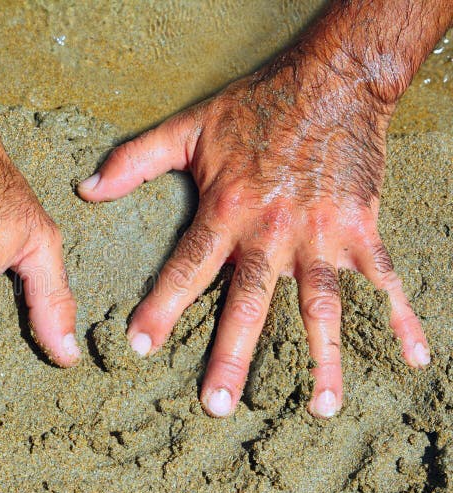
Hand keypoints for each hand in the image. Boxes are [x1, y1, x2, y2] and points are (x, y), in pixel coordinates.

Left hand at [78, 49, 428, 418]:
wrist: (330, 81)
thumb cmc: (255, 107)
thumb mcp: (187, 129)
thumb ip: (133, 162)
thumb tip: (85, 190)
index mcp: (226, 210)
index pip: (186, 268)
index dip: (161, 307)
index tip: (140, 347)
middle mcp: (271, 230)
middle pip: (249, 301)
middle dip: (232, 355)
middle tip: (217, 406)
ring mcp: (321, 233)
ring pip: (320, 304)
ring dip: (321, 357)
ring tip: (319, 407)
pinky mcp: (361, 228)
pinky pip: (384, 279)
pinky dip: (401, 317)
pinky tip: (411, 357)